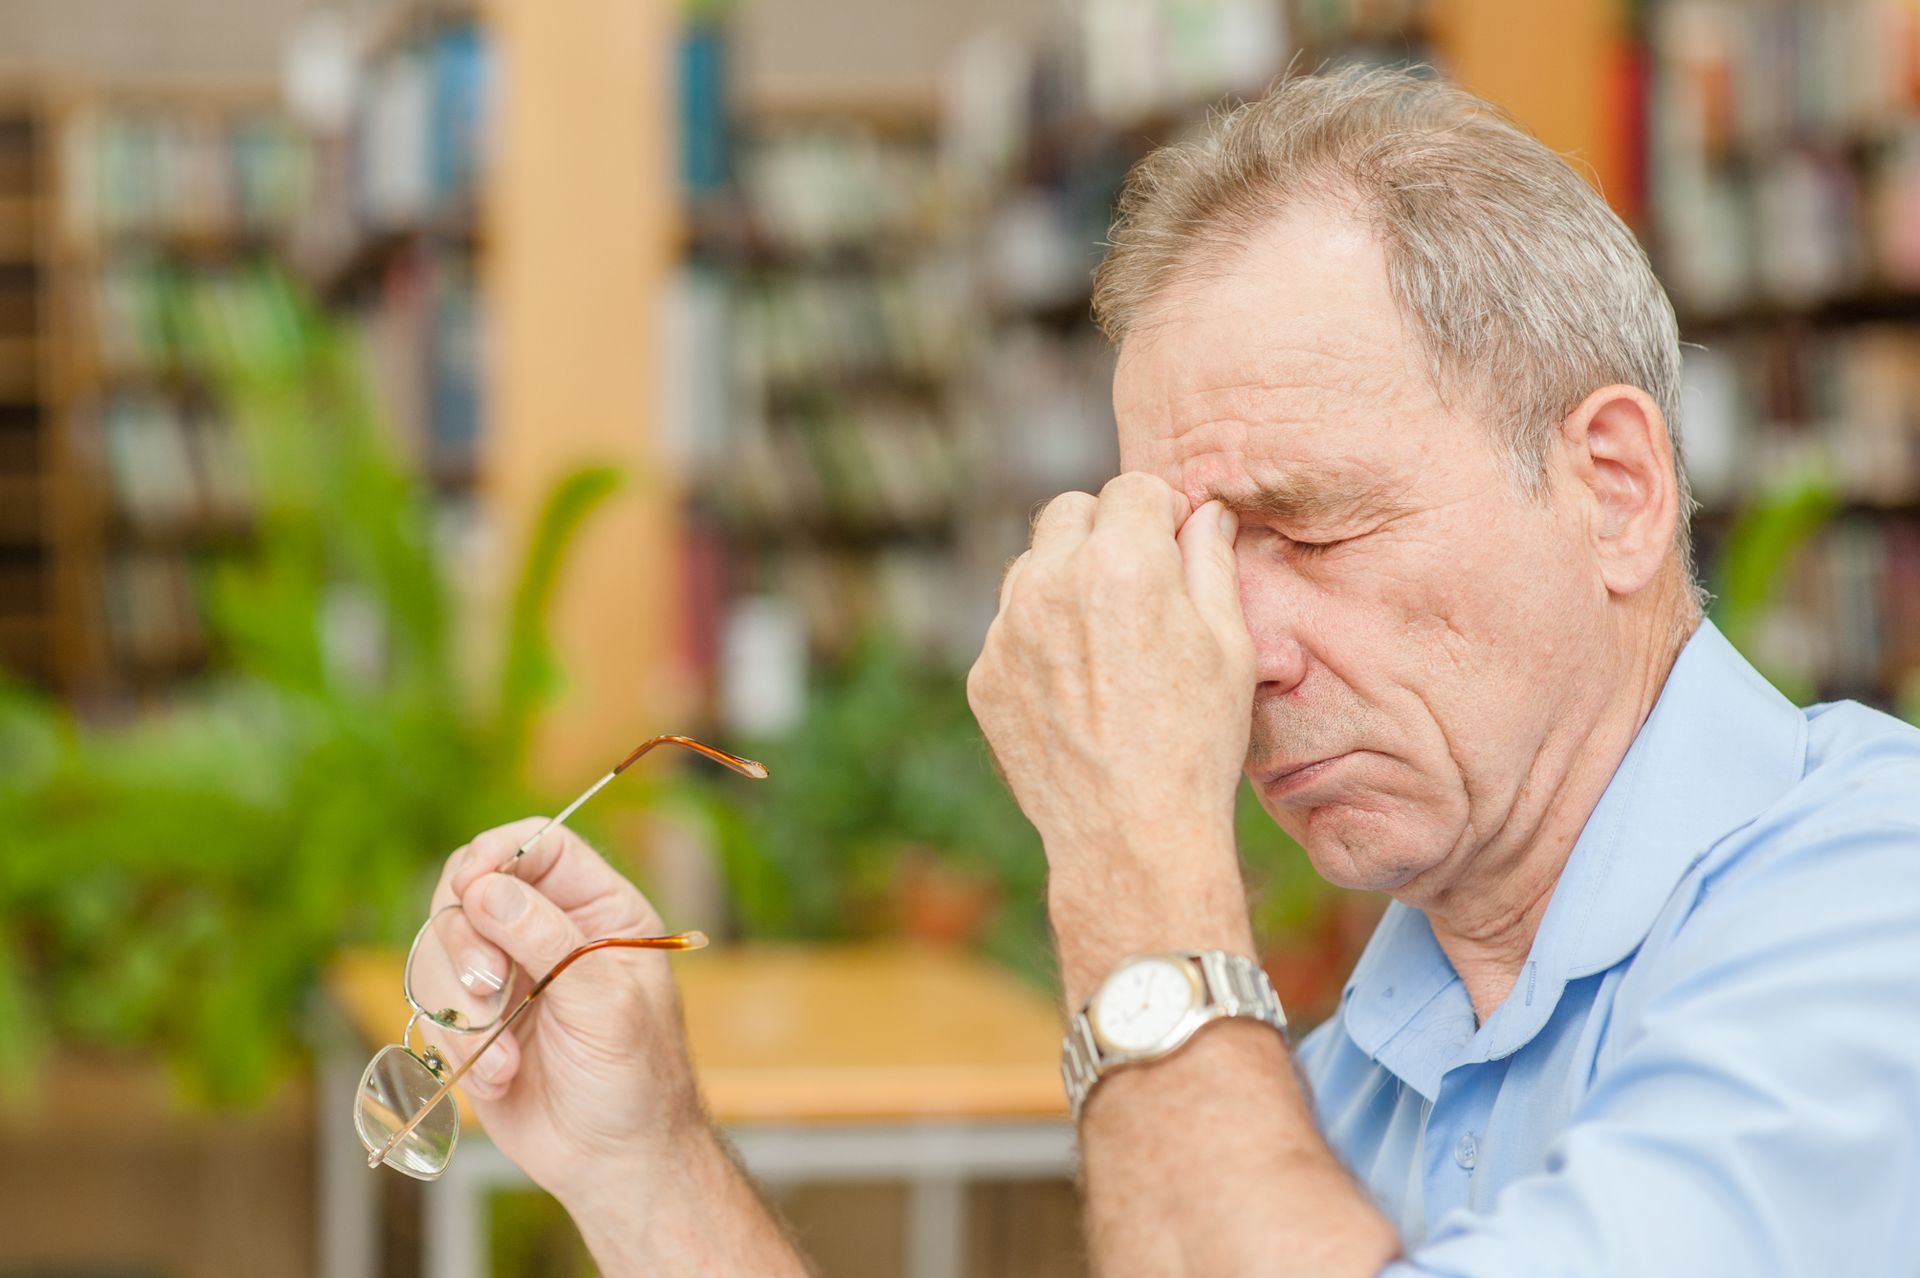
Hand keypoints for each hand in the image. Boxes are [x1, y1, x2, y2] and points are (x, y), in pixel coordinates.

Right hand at [420, 819, 701, 1207]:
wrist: (615, 1161)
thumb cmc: (635, 1078)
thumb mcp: (604, 1001)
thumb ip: (546, 939)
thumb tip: (484, 885)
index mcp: (597, 911)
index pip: (540, 846)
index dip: (498, 854)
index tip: (470, 885)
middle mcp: (546, 932)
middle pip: (470, 891)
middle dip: (467, 941)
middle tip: (490, 991)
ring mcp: (505, 976)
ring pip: (439, 950)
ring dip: (462, 1009)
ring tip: (504, 1056)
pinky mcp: (472, 1022)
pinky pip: (431, 1009)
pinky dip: (457, 1047)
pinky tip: (501, 1079)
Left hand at [967, 473, 1256, 998]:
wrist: (1128, 835)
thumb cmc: (1195, 741)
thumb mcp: (1230, 646)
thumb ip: (1211, 563)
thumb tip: (1205, 513)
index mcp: (1121, 562)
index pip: (1132, 488)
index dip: (1161, 514)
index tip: (1174, 547)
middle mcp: (1051, 583)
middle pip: (1068, 511)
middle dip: (1104, 530)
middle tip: (1137, 583)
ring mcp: (1006, 631)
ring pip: (1031, 566)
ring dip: (1064, 580)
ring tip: (1106, 641)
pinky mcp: (983, 675)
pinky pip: (1009, 628)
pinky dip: (1038, 639)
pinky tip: (1077, 688)